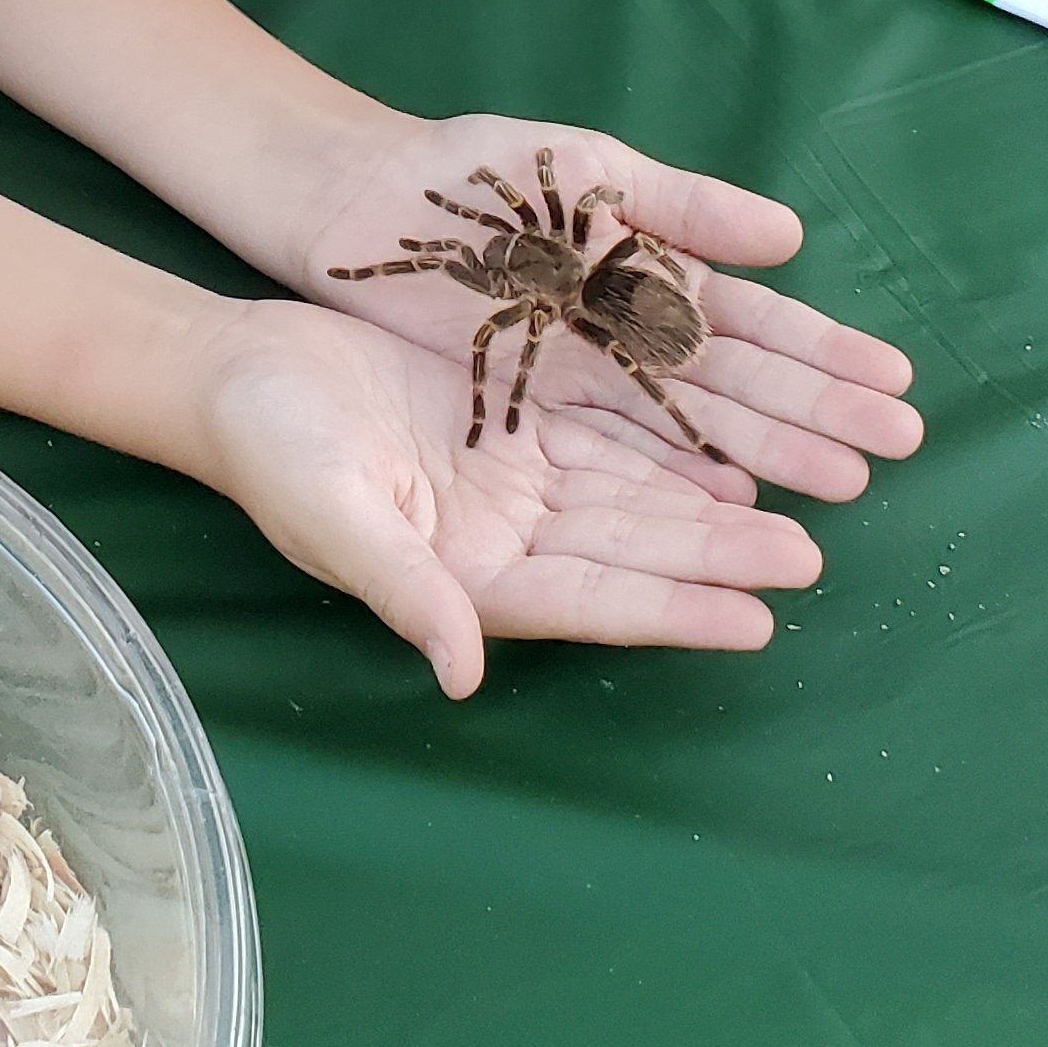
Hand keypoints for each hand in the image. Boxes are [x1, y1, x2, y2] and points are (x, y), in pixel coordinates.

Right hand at [197, 299, 829, 694]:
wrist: (236, 371)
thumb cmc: (270, 450)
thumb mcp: (332, 516)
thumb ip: (403, 589)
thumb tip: (461, 674)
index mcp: (465, 580)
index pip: (590, 600)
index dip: (673, 609)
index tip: (755, 620)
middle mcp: (503, 540)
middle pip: (631, 549)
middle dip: (719, 556)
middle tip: (811, 557)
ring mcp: (512, 481)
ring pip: (632, 495)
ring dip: (710, 506)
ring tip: (797, 510)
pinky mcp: (512, 419)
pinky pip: (608, 435)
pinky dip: (668, 445)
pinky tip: (728, 447)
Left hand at [293, 116, 918, 507]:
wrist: (359, 199)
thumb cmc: (472, 171)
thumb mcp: (589, 170)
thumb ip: (683, 204)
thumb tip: (790, 236)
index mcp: (650, 271)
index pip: (756, 321)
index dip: (824, 351)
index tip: (896, 381)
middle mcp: (627, 337)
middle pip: (736, 383)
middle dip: (815, 414)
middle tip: (897, 450)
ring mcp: (581, 379)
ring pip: (688, 424)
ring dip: (764, 454)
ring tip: (840, 484)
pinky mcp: (528, 409)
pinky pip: (611, 449)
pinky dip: (672, 473)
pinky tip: (732, 498)